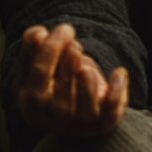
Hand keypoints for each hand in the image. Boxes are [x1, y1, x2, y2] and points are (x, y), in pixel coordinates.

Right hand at [13, 23, 128, 134]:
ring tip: (86, 65)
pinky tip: (119, 72)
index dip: (49, 53)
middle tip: (74, 45)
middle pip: (59, 100)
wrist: (74, 110)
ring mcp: (79, 123)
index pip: (38, 78)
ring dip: (85, 89)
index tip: (64, 28)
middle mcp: (54, 117)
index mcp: (32, 100)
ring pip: (82, 113)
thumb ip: (35, 47)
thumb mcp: (38, 63)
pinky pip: (111, 114)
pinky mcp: (102, 123)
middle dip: (65, 69)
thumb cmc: (54, 80)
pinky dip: (116, 94)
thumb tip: (39, 34)